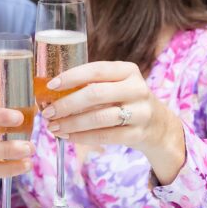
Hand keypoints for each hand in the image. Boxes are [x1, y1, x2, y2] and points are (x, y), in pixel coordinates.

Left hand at [41, 61, 185, 185]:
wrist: (159, 126)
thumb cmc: (127, 101)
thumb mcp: (117, 86)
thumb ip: (91, 84)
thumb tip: (51, 93)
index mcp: (128, 70)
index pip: (96, 70)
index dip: (71, 77)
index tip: (50, 86)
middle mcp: (136, 88)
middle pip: (95, 94)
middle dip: (67, 104)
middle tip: (47, 112)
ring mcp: (140, 112)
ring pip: (99, 118)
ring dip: (71, 123)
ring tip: (53, 127)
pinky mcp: (138, 134)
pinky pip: (105, 136)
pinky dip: (82, 137)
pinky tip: (68, 136)